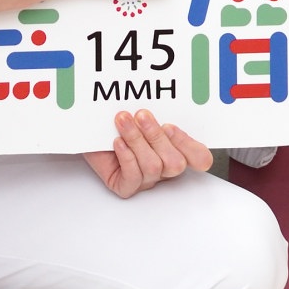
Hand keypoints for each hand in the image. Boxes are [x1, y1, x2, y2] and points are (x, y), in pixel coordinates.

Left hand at [84, 109, 210, 197]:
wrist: (88, 132)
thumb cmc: (115, 124)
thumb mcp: (141, 115)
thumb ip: (158, 113)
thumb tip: (163, 101)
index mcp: (176, 149)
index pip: (200, 158)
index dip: (189, 145)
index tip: (169, 124)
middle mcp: (164, 168)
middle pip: (176, 163)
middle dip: (157, 136)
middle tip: (141, 115)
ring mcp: (146, 180)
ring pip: (153, 167)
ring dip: (136, 140)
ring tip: (122, 120)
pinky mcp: (126, 187)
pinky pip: (133, 177)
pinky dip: (126, 156)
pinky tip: (117, 142)